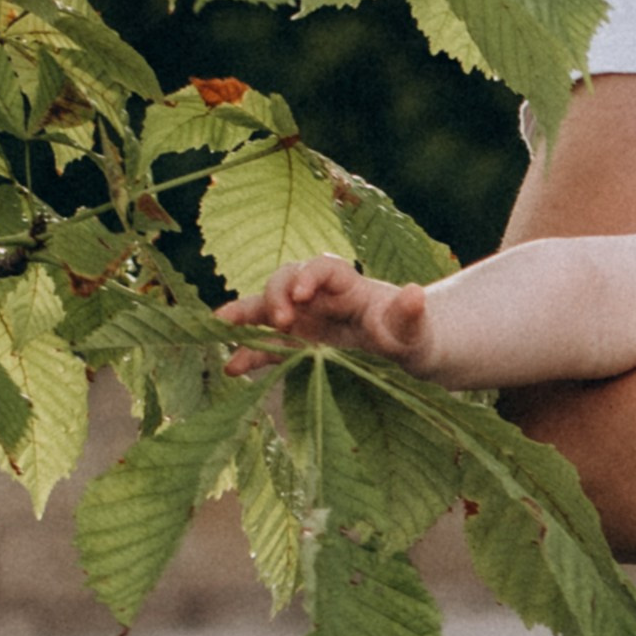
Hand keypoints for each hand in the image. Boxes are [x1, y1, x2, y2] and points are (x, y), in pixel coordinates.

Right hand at [221, 255, 428, 365]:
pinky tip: (231, 367)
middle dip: (276, 294)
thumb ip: (409, 315)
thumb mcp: (415, 330)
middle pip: (287, 280)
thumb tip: (415, 294)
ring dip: (244, 315)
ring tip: (221, 327)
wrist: (404, 357)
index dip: (309, 276)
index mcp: (348, 286)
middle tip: (281, 319)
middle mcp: (320, 297)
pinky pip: (266, 346)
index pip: (324, 268)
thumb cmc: (411, 336)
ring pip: (266, 308)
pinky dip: (249, 354)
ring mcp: (304, 320)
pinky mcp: (296, 346)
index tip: (303, 295)